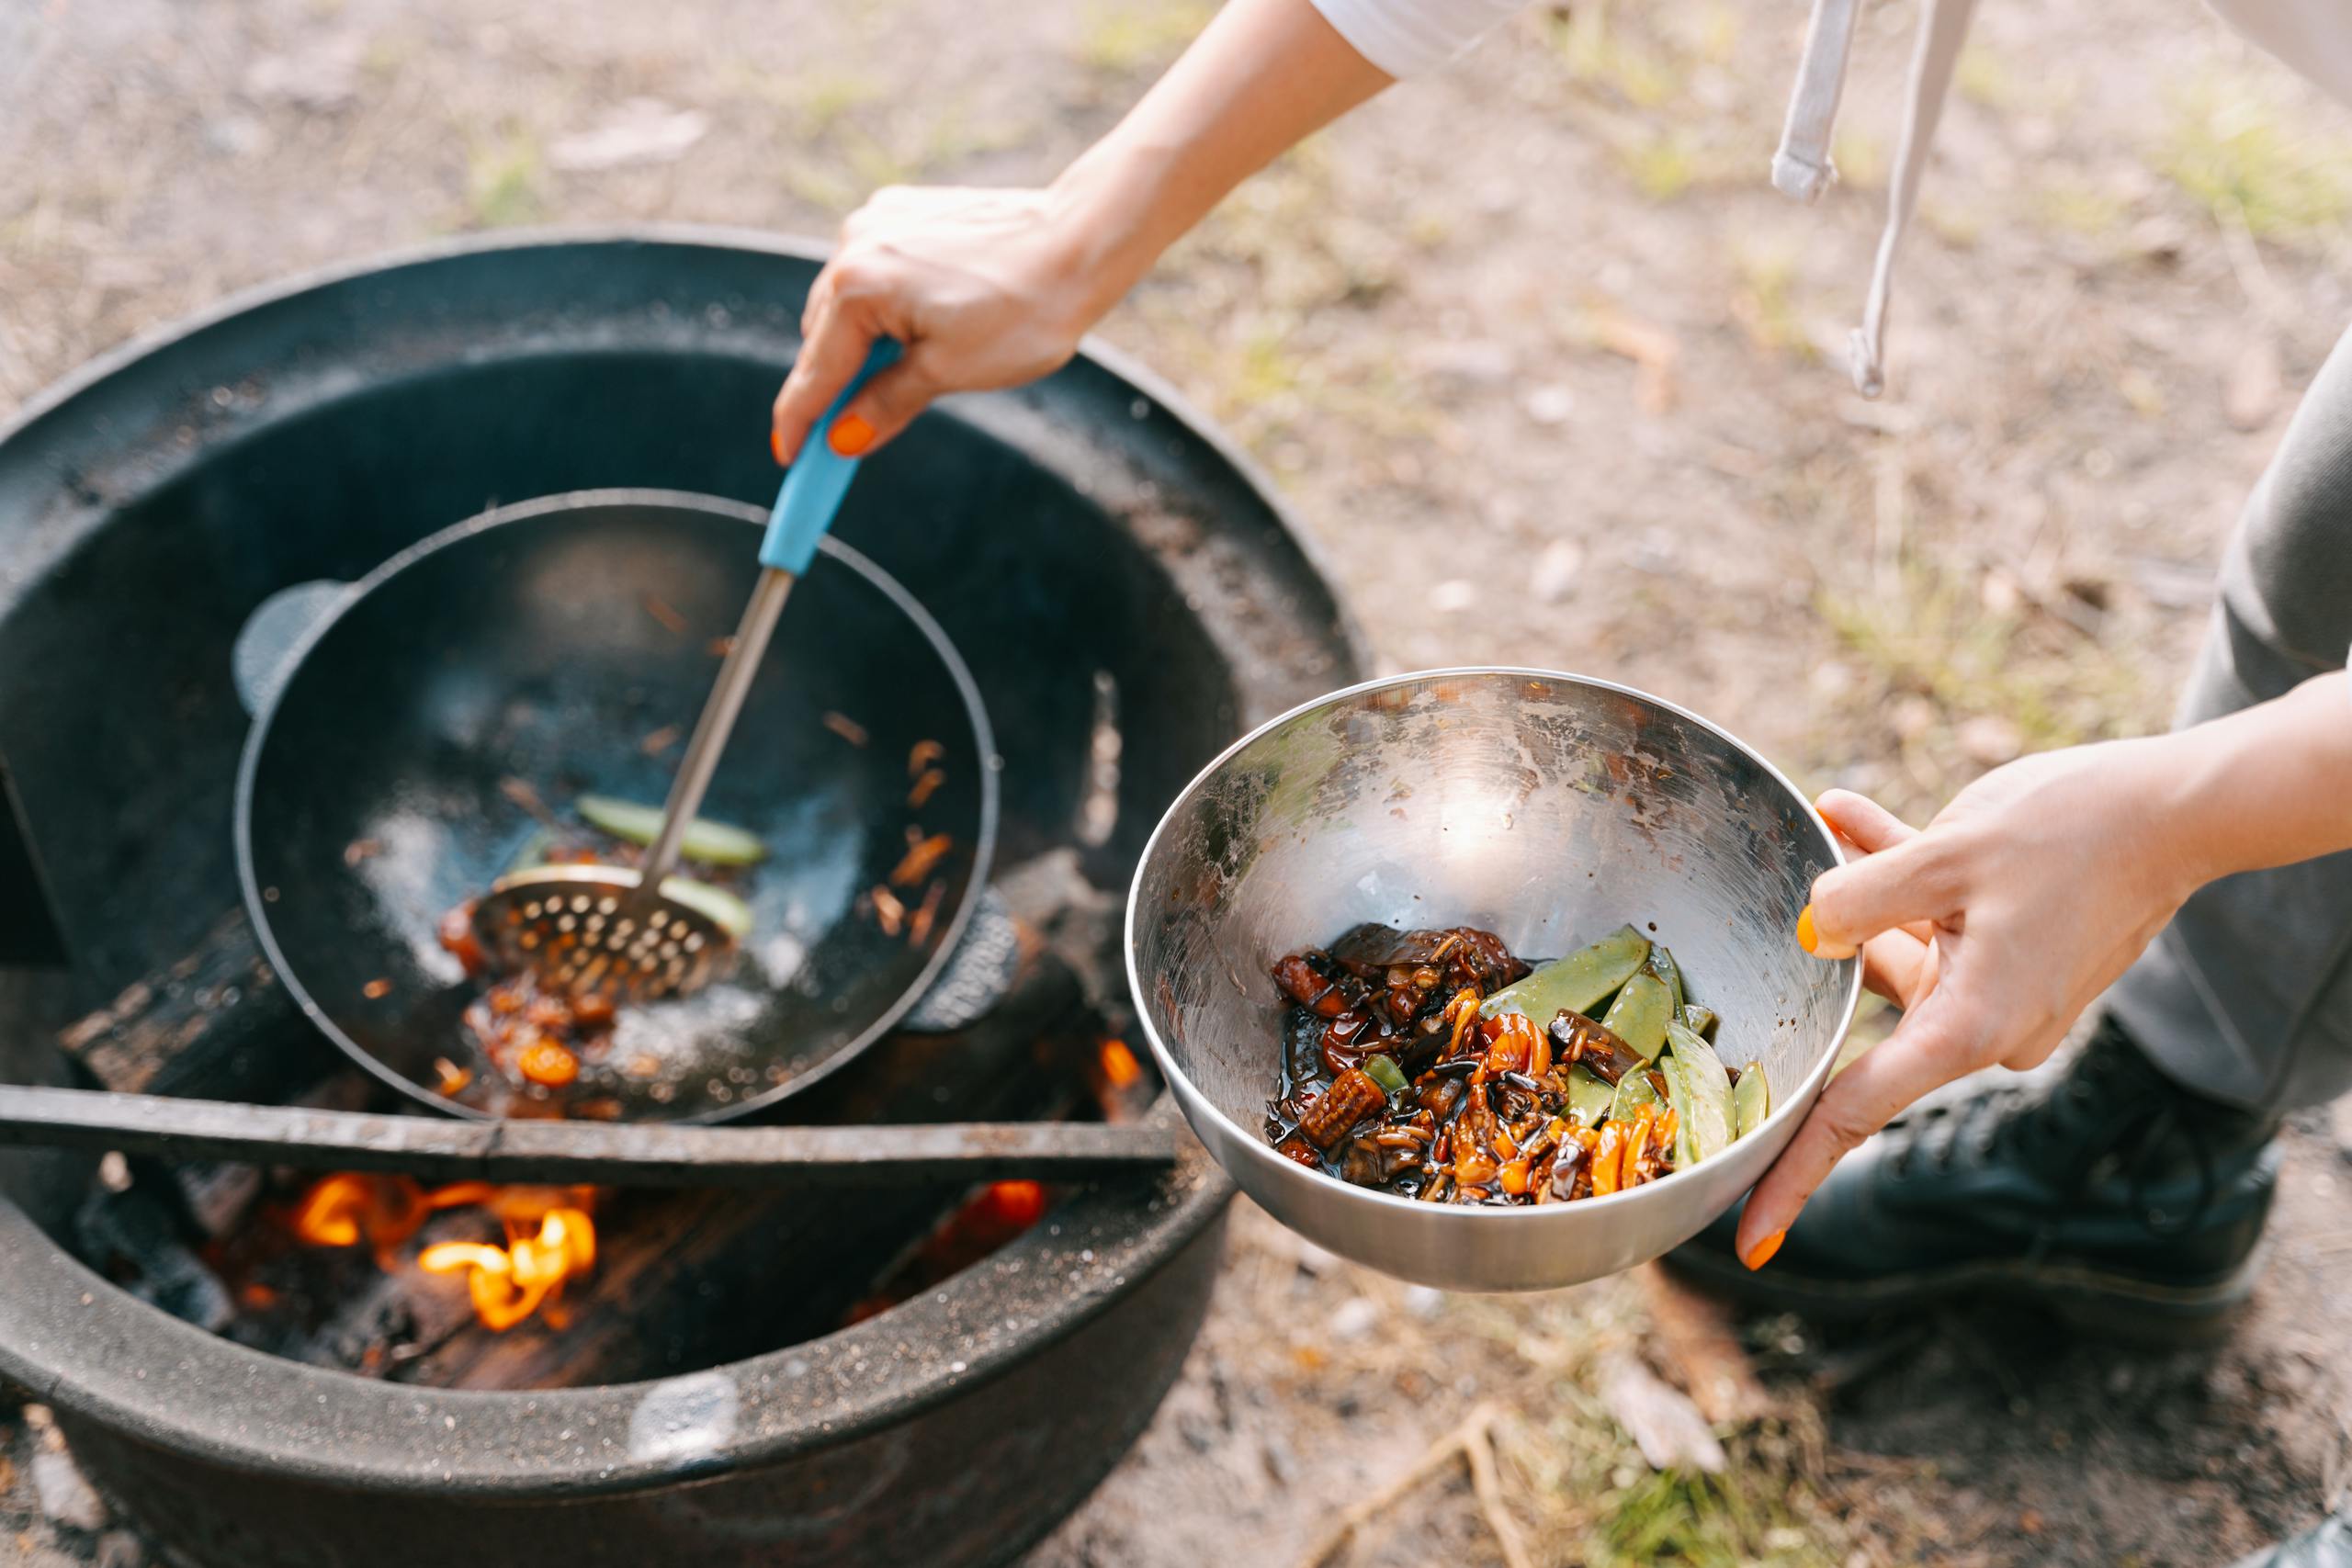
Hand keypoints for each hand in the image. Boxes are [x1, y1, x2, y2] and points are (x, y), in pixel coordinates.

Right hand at [769, 186, 1111, 465]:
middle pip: (824, 336)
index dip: (800, 424)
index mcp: (859, 287)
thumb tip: (843, 439)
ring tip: (899, 376)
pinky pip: (875, 270)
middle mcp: (855, 244)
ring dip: (860, 342)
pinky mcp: (902, 210)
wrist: (1081, 240)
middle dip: (832, 384)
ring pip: (847, 301)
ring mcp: (877, 220)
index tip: (789, 458)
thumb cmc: (1025, 310)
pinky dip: (884, 305)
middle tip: (843, 436)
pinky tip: (921, 325)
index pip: (816, 373)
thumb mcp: (949, 372)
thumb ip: (885, 405)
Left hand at [1736, 737, 2208, 1266]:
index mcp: (1969, 1028)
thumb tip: (1810, 933)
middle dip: (1823, 952)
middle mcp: (1986, 1029)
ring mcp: (2001, 997)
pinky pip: (1931, 925)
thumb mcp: (1945, 854)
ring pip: (1895, 952)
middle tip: (1770, 910)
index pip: (1855, 1114)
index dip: (1794, 1173)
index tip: (1752, 1239)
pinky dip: (1896, 878)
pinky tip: (1847, 814)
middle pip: (1866, 1013)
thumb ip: (1860, 898)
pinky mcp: (2013, 960)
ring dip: (1862, 894)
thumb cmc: (2070, 832)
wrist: (2178, 809)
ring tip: (1831, 819)